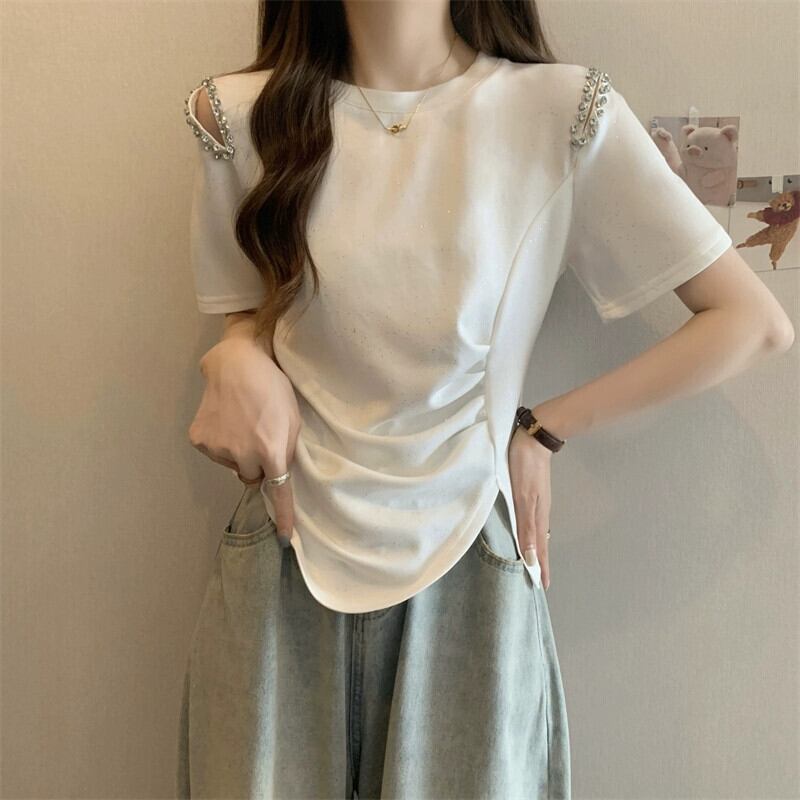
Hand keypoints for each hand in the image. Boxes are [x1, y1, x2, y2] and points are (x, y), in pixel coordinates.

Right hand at [188, 336, 300, 544]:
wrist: (236, 363)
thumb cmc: (272, 387)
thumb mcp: (292, 419)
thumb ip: (286, 450)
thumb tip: (277, 475)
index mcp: (271, 449)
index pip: (278, 491)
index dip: (284, 516)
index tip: (286, 538)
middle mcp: (243, 455)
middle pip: (252, 476)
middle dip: (257, 464)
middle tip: (258, 435)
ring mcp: (218, 449)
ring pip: (232, 464)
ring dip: (238, 451)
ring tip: (241, 421)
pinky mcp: (199, 440)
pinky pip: (216, 453)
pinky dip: (221, 442)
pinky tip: (225, 420)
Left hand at [508, 424, 552, 588]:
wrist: (533, 438)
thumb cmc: (525, 466)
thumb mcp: (523, 497)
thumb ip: (526, 526)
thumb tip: (529, 555)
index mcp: (537, 515)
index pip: (539, 548)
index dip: (540, 567)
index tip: (543, 587)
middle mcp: (540, 511)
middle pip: (540, 543)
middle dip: (539, 562)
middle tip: (540, 580)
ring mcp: (538, 502)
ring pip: (538, 532)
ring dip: (536, 549)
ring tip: (535, 563)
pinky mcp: (533, 493)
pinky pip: (534, 520)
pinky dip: (532, 533)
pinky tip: (529, 533)